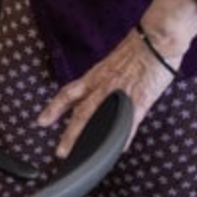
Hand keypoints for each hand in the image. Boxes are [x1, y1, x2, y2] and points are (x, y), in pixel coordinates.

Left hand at [37, 31, 178, 157]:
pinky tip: (118, 149)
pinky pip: (128, 121)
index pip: (68, 93)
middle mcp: (103, 86)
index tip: (40, 122)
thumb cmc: (137, 49)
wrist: (156, 39)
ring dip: (90, 140)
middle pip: (81, 113)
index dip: (53, 109)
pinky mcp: (139, 99)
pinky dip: (122, 137)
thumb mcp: (112, 64)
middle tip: (60, 152)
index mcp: (95, 76)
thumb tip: (99, 92)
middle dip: (69, 134)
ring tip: (82, 157)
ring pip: (99, 120)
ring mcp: (120, 94)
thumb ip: (104, 80)